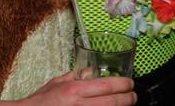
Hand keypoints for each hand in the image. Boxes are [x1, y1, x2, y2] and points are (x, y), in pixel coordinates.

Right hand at [18, 72, 135, 105]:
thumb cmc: (40, 102)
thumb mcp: (57, 83)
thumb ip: (75, 77)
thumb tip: (89, 72)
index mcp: (74, 90)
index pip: (106, 86)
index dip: (123, 85)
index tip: (130, 83)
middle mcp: (79, 105)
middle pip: (112, 102)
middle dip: (128, 99)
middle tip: (134, 96)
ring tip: (126, 104)